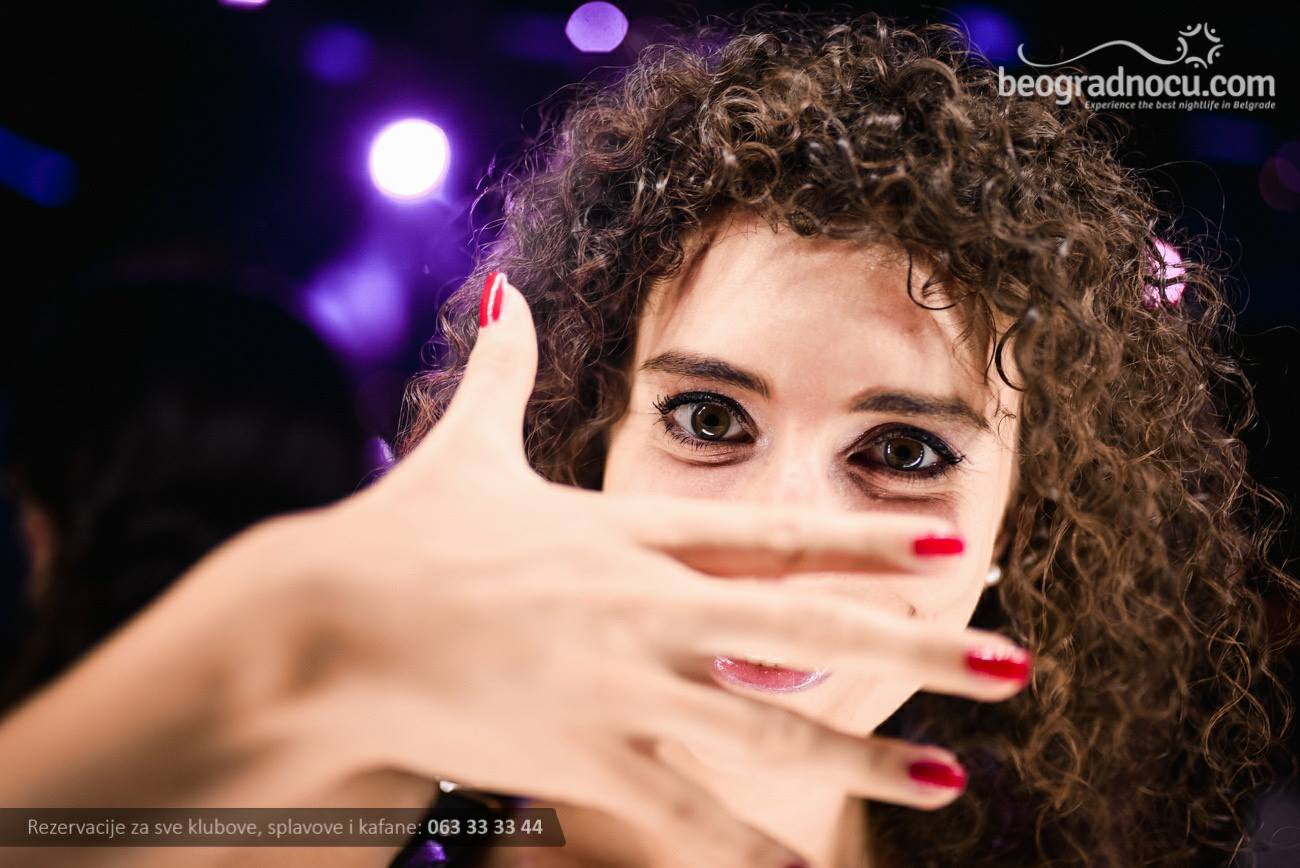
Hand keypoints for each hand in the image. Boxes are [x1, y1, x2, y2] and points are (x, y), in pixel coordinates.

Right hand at [276, 273, 1030, 867]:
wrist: (322, 628)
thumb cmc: (398, 535)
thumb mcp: (461, 446)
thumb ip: (499, 369)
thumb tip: (503, 285)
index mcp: (624, 533)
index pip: (770, 533)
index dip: (864, 538)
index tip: (950, 543)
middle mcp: (641, 608)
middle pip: (804, 628)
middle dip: (917, 644)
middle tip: (1016, 661)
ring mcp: (619, 687)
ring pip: (767, 731)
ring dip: (866, 758)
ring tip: (954, 781)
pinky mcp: (580, 757)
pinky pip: (683, 812)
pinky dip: (749, 848)